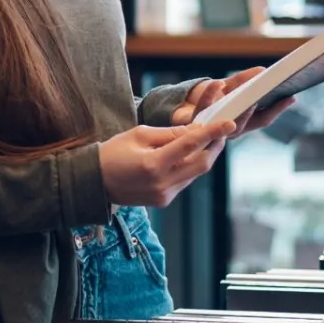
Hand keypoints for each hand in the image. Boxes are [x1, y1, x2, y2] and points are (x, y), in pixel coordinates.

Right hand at [97, 119, 235, 206]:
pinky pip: (185, 180)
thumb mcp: (139, 135)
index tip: (229, 123)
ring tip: (206, 140)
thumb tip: (195, 130)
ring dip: (204, 156)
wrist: (94, 182)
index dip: (212, 132)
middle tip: (222, 130)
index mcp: (153, 164)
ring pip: (195, 173)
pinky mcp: (164, 200)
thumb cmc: (112, 153)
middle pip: (202, 164)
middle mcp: (162, 183)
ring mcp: (164, 195)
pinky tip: (187, 155)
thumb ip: (168, 134)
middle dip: (215, 146)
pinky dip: (190, 166)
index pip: (190, 145)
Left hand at [168, 68, 297, 135]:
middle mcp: (228, 129)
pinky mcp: (194, 123)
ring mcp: (211, 129)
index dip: (277, 109)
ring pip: (226, 121)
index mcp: (241, 122)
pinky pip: (203, 109)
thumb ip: (244, 81)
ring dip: (237, 107)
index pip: (263, 119)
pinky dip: (211, 95)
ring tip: (249, 92)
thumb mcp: (228, 87)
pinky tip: (217, 83)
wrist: (180, 106)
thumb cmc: (209, 98)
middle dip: (259, 110)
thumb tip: (263, 72)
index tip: (291, 96)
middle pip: (246, 123)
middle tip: (270, 95)